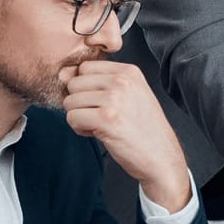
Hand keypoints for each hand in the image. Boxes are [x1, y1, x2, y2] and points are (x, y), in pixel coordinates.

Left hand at [61, 61, 190, 211]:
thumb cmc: (143, 128)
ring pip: (70, 101)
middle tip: (99, 116)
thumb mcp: (131, 94)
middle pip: (74, 83)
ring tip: (99, 125)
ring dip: (79, 116)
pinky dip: (79, 129)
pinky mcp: (106, 120)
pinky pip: (72, 117)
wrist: (161, 156)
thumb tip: (63, 73)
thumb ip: (102, 81)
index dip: (86, 87)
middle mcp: (122, 81)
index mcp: (129, 71)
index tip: (101, 102)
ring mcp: (114, 99)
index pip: (85, 67)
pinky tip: (97, 134)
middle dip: (80, 102)